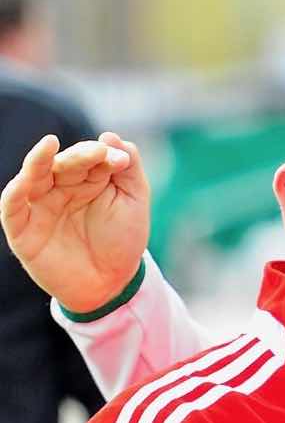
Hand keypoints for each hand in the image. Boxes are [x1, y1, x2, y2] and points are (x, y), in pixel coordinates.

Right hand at [0, 131, 149, 312]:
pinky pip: (13, 204)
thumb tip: (111, 136)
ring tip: (51, 144)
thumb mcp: (133, 203)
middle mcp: (61, 186)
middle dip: (80, 156)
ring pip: (34, 175)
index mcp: (88, 178)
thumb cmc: (121, 242)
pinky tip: (26, 179)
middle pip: (64, 163)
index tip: (120, 160)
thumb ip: (129, 170)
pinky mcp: (23, 227)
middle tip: (98, 154)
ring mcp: (40, 205)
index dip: (103, 154)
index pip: (90, 157)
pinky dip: (16, 190)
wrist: (111, 286)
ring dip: (40, 159)